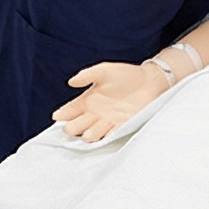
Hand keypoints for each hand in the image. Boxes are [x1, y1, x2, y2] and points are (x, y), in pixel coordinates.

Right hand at [53, 59, 171, 140]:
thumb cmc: (126, 74)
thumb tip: (71, 82)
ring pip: (94, 130)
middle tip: (69, 129)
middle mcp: (96, 113)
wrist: (150, 81)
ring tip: (86, 135)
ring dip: (90, 134)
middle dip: (74, 127)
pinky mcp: (122, 125)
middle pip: (80, 123)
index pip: (71, 109)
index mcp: (89, 100)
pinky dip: (108, 136)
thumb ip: (88, 75)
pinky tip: (103, 138)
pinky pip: (113, 133)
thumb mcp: (104, 71)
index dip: (64, 113)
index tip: (57, 117)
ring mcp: (108, 120)